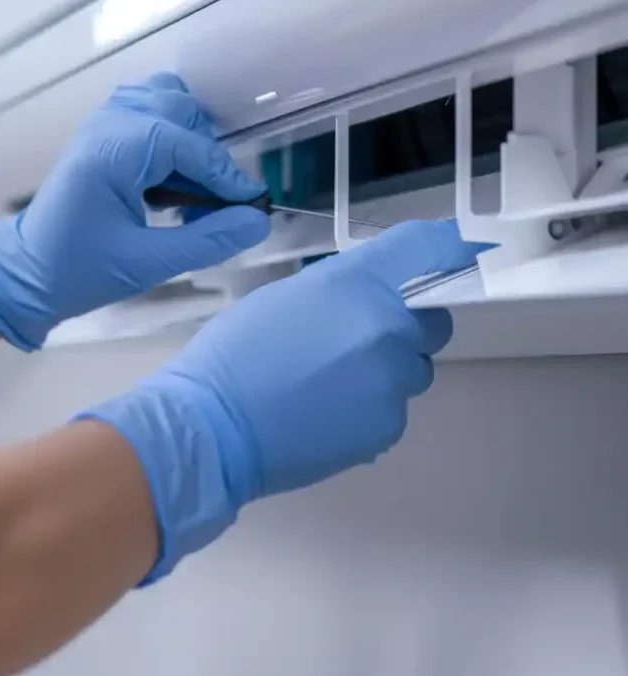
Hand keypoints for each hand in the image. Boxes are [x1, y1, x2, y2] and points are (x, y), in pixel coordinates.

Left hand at [0, 73, 270, 349]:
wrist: (28, 272)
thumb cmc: (81, 271)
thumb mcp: (149, 263)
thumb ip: (209, 240)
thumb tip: (257, 221)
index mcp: (114, 152)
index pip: (189, 144)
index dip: (226, 176)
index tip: (252, 206)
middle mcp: (108, 124)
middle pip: (181, 110)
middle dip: (207, 155)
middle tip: (212, 205)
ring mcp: (102, 122)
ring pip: (166, 102)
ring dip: (190, 139)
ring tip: (190, 189)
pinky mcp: (102, 133)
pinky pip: (149, 112)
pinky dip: (171, 135)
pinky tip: (172, 178)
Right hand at [81, 219, 487, 580]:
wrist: (214, 427)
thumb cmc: (235, 353)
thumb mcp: (283, 296)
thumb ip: (339, 289)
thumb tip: (370, 296)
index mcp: (357, 285)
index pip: (424, 250)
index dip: (447, 247)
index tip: (462, 250)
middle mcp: (388, 329)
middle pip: (434, 322)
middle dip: (406, 327)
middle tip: (358, 341)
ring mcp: (392, 383)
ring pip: (414, 370)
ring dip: (388, 371)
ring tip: (334, 386)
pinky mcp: (387, 428)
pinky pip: (394, 408)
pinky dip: (371, 409)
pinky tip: (327, 415)